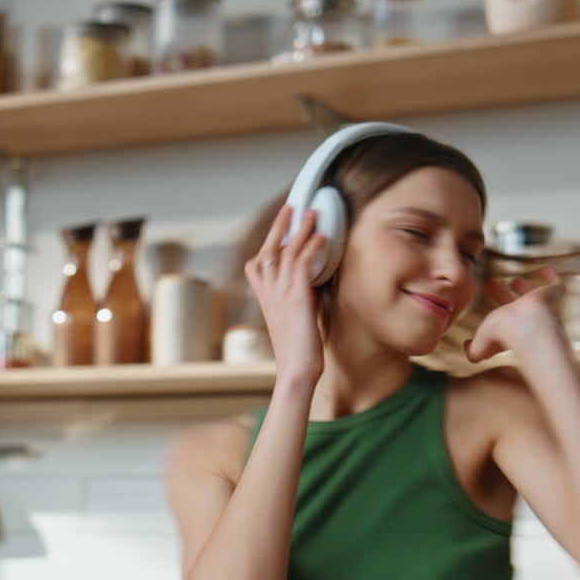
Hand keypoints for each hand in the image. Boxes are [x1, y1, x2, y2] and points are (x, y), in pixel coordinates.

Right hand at [244, 205, 327, 379]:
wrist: (295, 371)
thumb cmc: (297, 353)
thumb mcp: (292, 324)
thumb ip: (295, 305)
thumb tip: (307, 295)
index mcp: (266, 300)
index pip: (257, 267)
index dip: (265, 247)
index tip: (276, 233)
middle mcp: (270, 293)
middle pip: (269, 250)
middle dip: (279, 226)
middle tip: (290, 207)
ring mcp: (281, 294)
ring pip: (286, 251)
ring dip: (300, 228)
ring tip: (311, 211)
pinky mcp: (297, 297)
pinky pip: (302, 264)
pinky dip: (311, 247)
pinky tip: (322, 236)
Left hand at [464, 267, 564, 362]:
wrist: (527, 327)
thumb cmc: (502, 335)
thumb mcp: (479, 346)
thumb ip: (470, 351)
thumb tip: (466, 345)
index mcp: (508, 328)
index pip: (500, 321)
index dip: (492, 315)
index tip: (478, 311)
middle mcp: (523, 319)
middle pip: (512, 307)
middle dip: (501, 295)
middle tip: (489, 283)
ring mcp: (539, 309)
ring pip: (532, 300)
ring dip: (523, 289)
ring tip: (514, 280)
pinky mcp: (552, 297)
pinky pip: (557, 287)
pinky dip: (552, 278)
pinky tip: (545, 270)